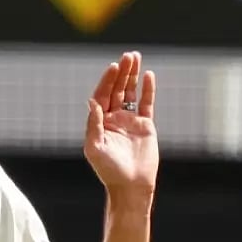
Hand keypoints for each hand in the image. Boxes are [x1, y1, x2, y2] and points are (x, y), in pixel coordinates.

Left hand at [84, 51, 158, 199]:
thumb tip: (92, 102)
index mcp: (99, 122)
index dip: (107, 80)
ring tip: (135, 58)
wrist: (131, 186)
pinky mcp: (145, 126)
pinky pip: (146, 103)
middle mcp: (113, 119)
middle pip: (116, 89)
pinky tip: (149, 75)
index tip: (113, 67)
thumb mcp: (95, 148)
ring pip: (130, 92)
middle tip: (127, 56)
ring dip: (132, 76)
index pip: (102, 95)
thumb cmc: (109, 170)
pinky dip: (148, 90)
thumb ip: (94, 124)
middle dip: (121, 72)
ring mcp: (130, 121)